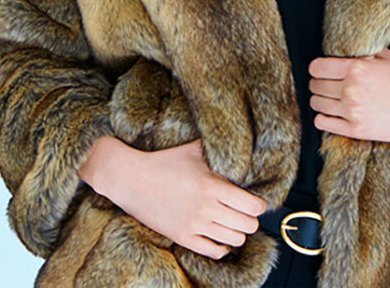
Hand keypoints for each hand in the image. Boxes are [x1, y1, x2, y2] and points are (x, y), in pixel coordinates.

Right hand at [80, 136, 267, 260]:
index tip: (255, 201)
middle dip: (251, 219)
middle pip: (248, 225)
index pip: (253, 206)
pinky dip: (222, 246)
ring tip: (233, 223)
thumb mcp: (193, 150)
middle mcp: (206, 208)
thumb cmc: (162, 162)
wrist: (130, 179)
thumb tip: (236, 139)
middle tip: (245, 212)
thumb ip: (216, 149)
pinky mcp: (182, 237)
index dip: (259, 205)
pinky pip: (214, 251)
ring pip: (234, 239)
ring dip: (238, 232)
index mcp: (212, 186)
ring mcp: (194, 225)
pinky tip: (220, 236)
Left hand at [308, 47, 389, 143]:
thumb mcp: (384, 56)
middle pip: (315, 86)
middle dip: (319, 84)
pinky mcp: (356, 130)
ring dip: (320, 100)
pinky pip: (322, 123)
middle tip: (327, 84)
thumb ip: (360, 49)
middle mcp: (351, 89)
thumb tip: (338, 41)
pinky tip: (333, 113)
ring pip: (317, 104)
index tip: (322, 71)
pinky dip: (323, 118)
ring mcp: (353, 111)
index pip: (316, 67)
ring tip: (331, 98)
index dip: (317, 68)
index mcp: (356, 68)